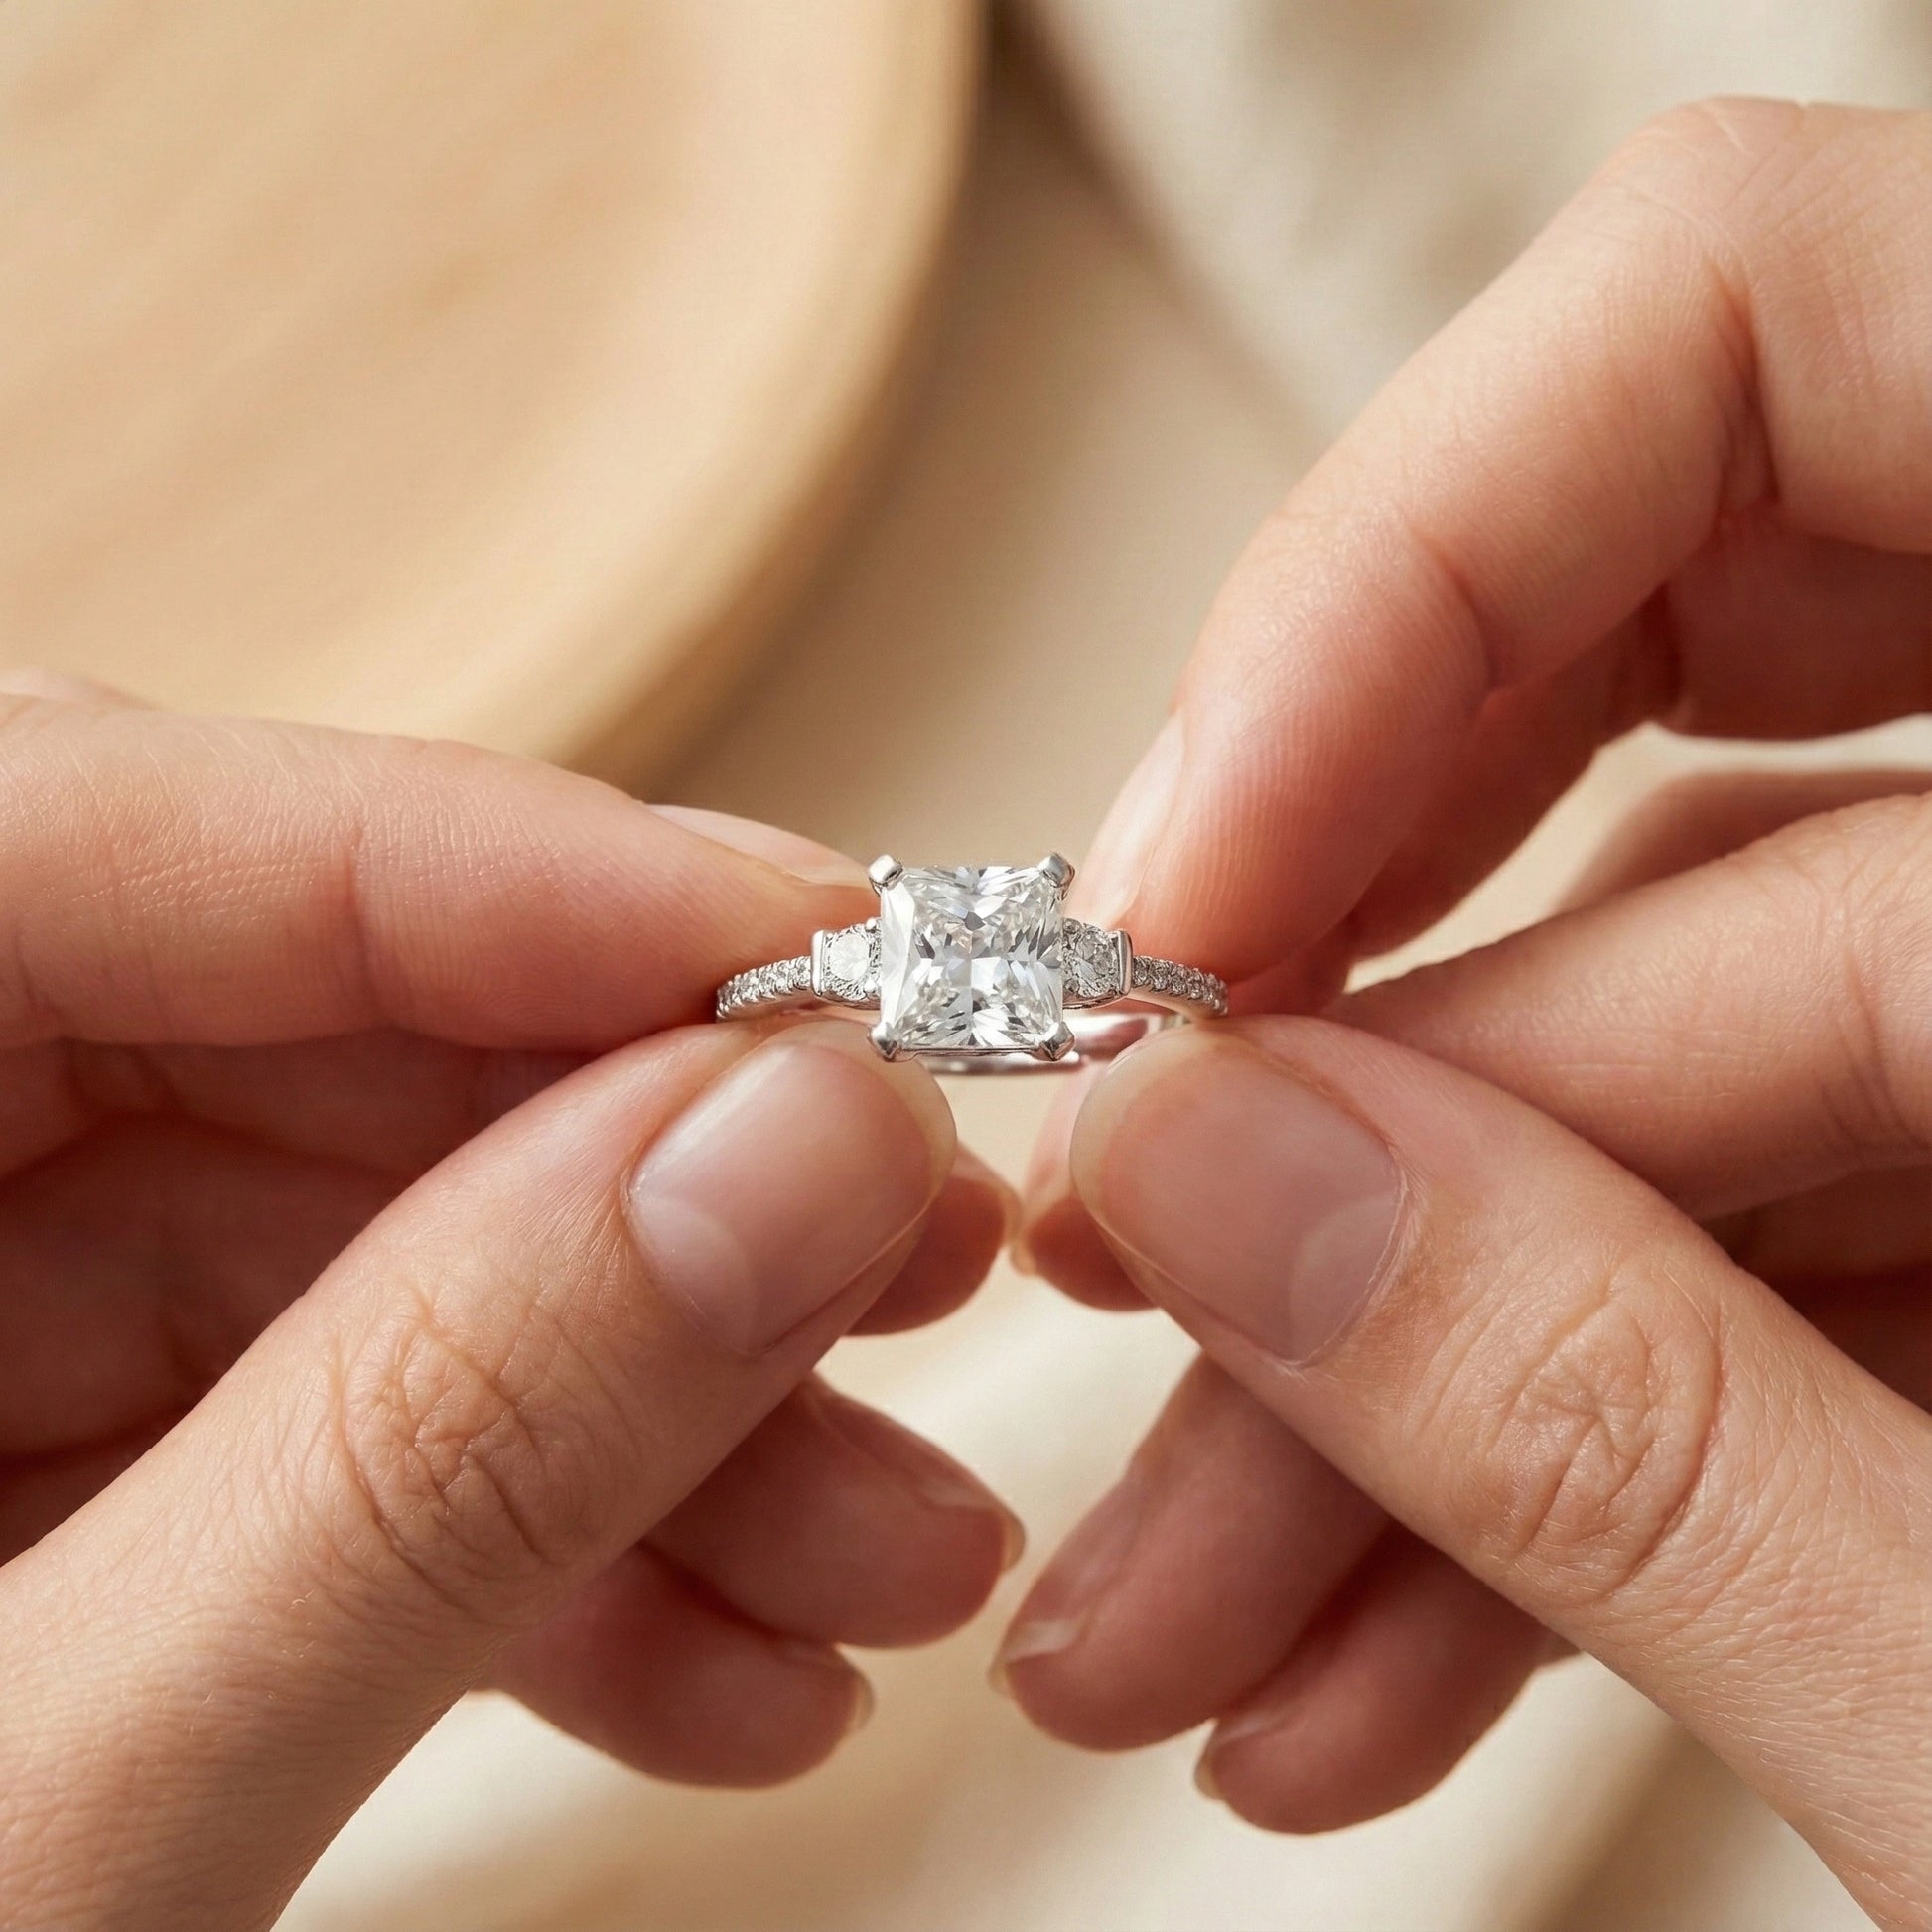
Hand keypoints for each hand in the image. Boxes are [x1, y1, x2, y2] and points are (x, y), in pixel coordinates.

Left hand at [0, 682, 1016, 1930]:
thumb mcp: (33, 1844)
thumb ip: (421, 1460)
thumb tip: (795, 1155)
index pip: (108, 838)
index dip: (511, 874)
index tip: (834, 949)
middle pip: (276, 1035)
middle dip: (637, 1170)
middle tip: (912, 1255)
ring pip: (344, 1249)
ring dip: (647, 1399)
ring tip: (886, 1552)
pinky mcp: (10, 1487)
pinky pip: (312, 1429)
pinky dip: (534, 1544)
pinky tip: (728, 1665)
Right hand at [1002, 100, 1931, 1925]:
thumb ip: (1635, 1427)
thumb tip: (1206, 1178)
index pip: (1794, 342)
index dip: (1402, 577)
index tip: (1172, 903)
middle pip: (1658, 658)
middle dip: (1330, 972)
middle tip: (1112, 1207)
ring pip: (1652, 1021)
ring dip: (1371, 1330)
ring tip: (1181, 1599)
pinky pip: (1737, 1229)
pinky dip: (1519, 1443)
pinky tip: (1355, 1641)